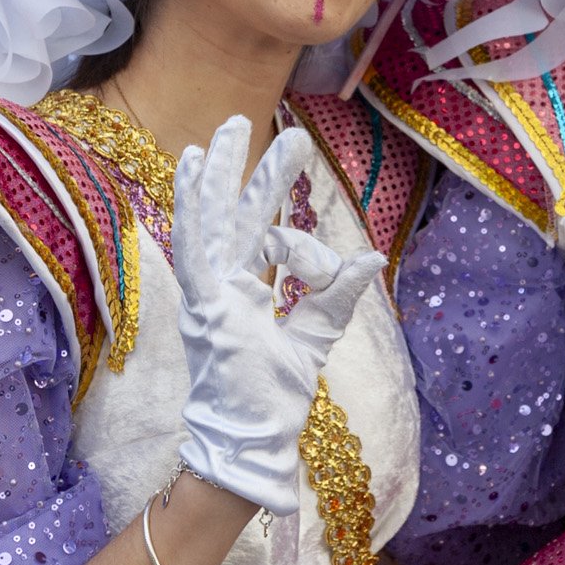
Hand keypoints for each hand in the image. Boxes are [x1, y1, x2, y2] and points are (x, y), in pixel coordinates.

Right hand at [170, 117, 386, 514]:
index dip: (309, 250)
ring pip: (216, 218)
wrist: (251, 441)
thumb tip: (372, 258)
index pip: (275, 245)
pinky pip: (195, 243)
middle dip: (259, 172)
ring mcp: (208, 292)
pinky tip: (194, 163)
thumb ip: (335, 297)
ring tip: (235, 123)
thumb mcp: (314, 338)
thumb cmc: (273, 401)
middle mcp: (221, 286)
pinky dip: (192, 203)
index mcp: (242, 293)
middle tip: (282, 132)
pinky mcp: (204, 302)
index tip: (333, 269)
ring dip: (227, 171)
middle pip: (239, 216)